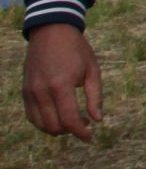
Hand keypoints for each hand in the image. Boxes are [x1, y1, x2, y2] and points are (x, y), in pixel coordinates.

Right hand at [21, 25, 102, 140]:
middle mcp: (42, 91)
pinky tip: (57, 116)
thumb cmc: (77, 50)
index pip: (69, 120)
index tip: (90, 137)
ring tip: (72, 120)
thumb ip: (95, 96)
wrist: (51, 32)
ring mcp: (30, 92)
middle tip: (84, 124)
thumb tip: (97, 120)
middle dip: (70, 131)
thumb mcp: (93, 70)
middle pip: (54, 126)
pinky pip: (31, 116)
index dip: (81, 133)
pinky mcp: (25, 91)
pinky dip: (44, 122)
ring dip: (57, 129)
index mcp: (61, 85)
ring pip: (41, 124)